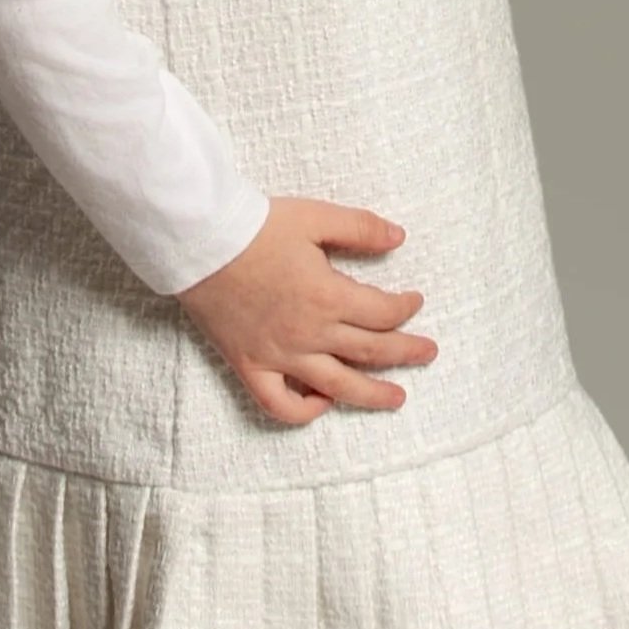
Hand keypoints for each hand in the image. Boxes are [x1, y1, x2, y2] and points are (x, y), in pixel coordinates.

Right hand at [176, 197, 438, 427]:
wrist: (200, 241)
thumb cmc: (255, 226)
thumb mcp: (315, 217)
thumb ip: (360, 228)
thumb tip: (398, 238)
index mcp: (329, 297)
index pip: (384, 313)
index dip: (406, 308)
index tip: (414, 301)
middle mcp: (310, 333)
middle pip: (371, 352)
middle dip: (406, 353)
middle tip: (428, 353)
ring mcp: (280, 354)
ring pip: (336, 386)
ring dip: (372, 395)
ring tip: (396, 398)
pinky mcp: (250, 364)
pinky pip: (279, 404)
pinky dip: (303, 412)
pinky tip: (321, 403)